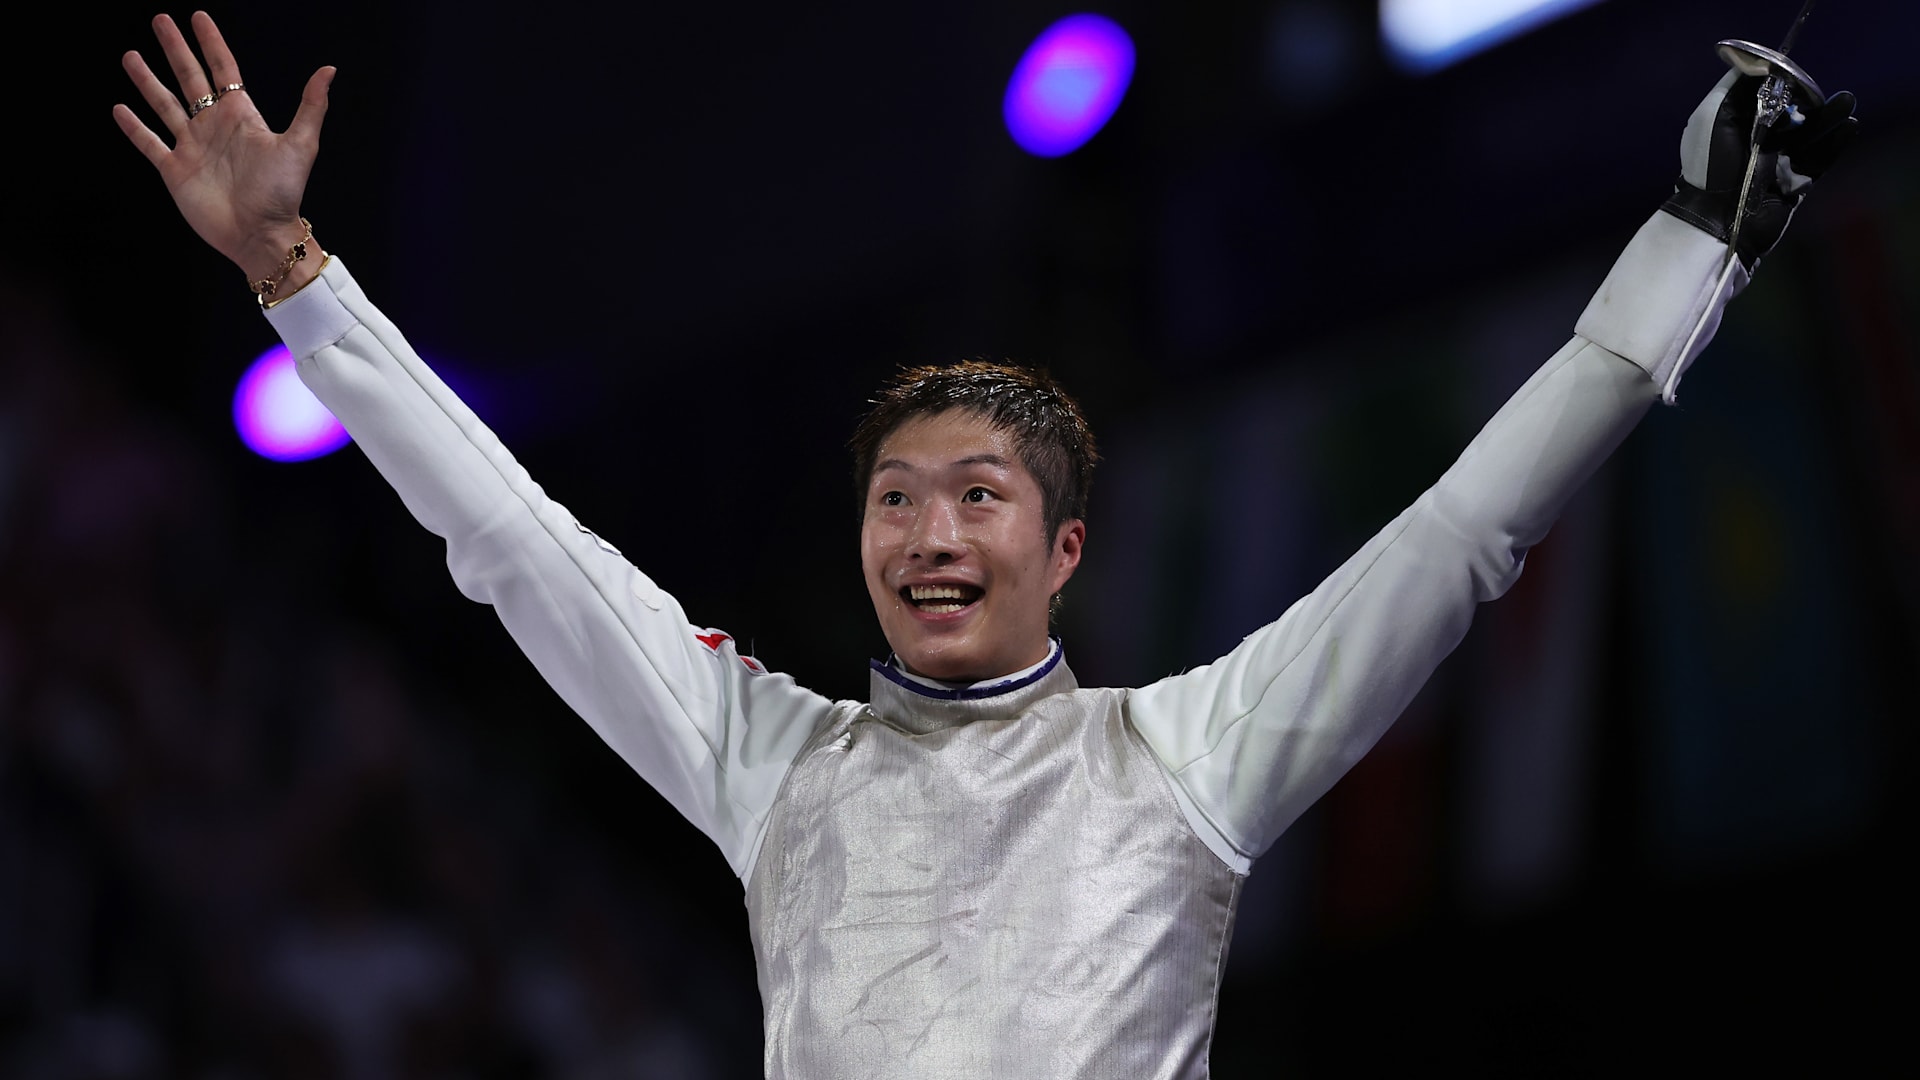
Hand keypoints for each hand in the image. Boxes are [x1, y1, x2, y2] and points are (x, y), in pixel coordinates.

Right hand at [113, 11, 334, 284]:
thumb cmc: (283, 193)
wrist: (261, 235)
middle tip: (160, 20)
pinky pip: (149, 143)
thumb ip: (312, 105)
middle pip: (189, 78)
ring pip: (164, 105)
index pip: (223, 69)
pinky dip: (134, 127)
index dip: (211, 42)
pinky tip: (120, 108)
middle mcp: (214, 127)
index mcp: (241, 116)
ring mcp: (192, 147)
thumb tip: (329, 69)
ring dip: (147, 81)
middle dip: (175, 49)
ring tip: (131, 56)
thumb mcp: (301, 144)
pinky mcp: (175, 170)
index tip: (198, 17)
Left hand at [1660, 68, 1857, 271]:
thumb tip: (1761, 63)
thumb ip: (1737, 88)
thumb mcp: (1714, 117)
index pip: (1766, 97)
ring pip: (1810, 135)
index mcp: (1736, 125)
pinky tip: (1849, 126)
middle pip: (1792, 114)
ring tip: (1847, 101)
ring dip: (1829, 117)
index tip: (1794, 78)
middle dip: (1809, 101)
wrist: (1719, 216)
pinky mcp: (1795, 183)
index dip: (1781, 86)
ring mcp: (1778, 163)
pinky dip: (1835, 143)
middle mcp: (1758, 142)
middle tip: (1820, 93)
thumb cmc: (1711, 166)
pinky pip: (1819, 159)